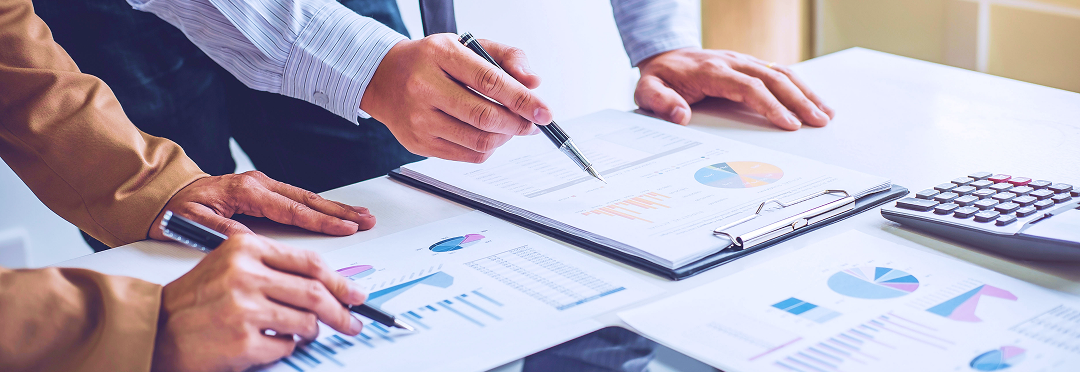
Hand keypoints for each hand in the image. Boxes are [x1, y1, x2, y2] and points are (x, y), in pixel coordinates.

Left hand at [149, 171, 374, 240]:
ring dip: (335, 207)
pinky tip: (335, 212)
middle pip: (307, 200)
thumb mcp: (192, 224)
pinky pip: (298, 198)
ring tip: (361, 216)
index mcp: (246, 191)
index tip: (345, 228)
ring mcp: (263, 184)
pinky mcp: (263, 189)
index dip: (321, 220)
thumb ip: (223, 232)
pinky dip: (320, 206)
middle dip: (339, 211)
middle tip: (366, 219)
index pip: (291, 209)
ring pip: (306, 197)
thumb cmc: (175, 210)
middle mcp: (258, 183)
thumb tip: (252, 242)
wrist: (163, 193)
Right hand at [152, 234, 366, 371]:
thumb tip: (326, 283)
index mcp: (245, 250)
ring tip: (306, 334)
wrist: (154, 328)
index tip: (356, 294)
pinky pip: (286, 346)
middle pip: (315, 293)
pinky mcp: (241, 341)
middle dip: (342, 311)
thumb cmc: (195, 299)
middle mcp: (245, 275)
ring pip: (306, 322)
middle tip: (353, 321)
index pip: (309, 262)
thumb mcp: (230, 266)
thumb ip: (274, 269)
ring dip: (313, 332)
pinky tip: (274, 343)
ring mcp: (243, 309)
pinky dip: (288, 348)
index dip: (340, 280)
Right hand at [362, 34, 549, 162]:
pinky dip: (488, 148)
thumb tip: (533, 84)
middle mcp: (425, 87)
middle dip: (518, 124)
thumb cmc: (431, 61)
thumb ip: (506, 57)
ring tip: (510, 128)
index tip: (544, 112)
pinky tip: (489, 136)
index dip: (523, 100)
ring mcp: (419, 119)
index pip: (490, 81)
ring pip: (478, 140)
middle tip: (531, 123)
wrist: (383, 78)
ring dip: (505, 138)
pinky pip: (467, 155)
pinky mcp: (418, 143)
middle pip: (485, 116)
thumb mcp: (467, 44)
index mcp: (441, 55)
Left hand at [635, 48, 834, 129]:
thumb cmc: (661, 77)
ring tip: (826, 114)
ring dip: (805, 92)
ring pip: (781, 72)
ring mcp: (744, 61)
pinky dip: (800, 86)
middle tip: (817, 122)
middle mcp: (733, 62)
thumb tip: (680, 115)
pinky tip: (815, 101)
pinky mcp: (750, 65)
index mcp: (712, 71)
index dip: (770, 105)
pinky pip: (779, 72)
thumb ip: (660, 103)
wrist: (665, 56)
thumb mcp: (648, 90)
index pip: (748, 87)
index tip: (788, 124)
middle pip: (772, 78)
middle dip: (798, 101)